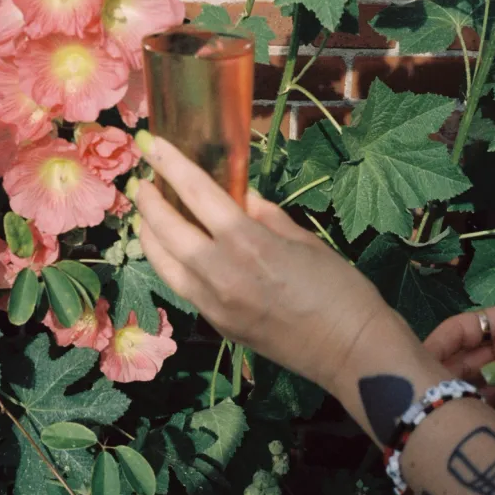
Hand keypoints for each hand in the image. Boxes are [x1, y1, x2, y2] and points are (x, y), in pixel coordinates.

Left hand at [135, 135, 396, 398]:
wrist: (352, 352)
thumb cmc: (340, 289)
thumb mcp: (304, 239)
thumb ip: (263, 214)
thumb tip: (237, 195)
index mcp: (248, 242)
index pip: (197, 193)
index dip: (169, 164)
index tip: (149, 142)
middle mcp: (221, 272)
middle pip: (167, 229)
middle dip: (148, 202)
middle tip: (142, 182)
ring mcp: (214, 303)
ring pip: (164, 264)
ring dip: (150, 235)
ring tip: (147, 215)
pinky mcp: (217, 325)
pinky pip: (181, 286)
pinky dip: (169, 263)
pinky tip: (172, 250)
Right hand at [424, 301, 494, 431]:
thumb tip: (489, 376)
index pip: (462, 330)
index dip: (438, 343)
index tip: (415, 361)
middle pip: (461, 365)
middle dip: (441, 379)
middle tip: (420, 398)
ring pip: (474, 396)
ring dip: (458, 407)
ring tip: (439, 420)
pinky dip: (485, 431)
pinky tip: (470, 439)